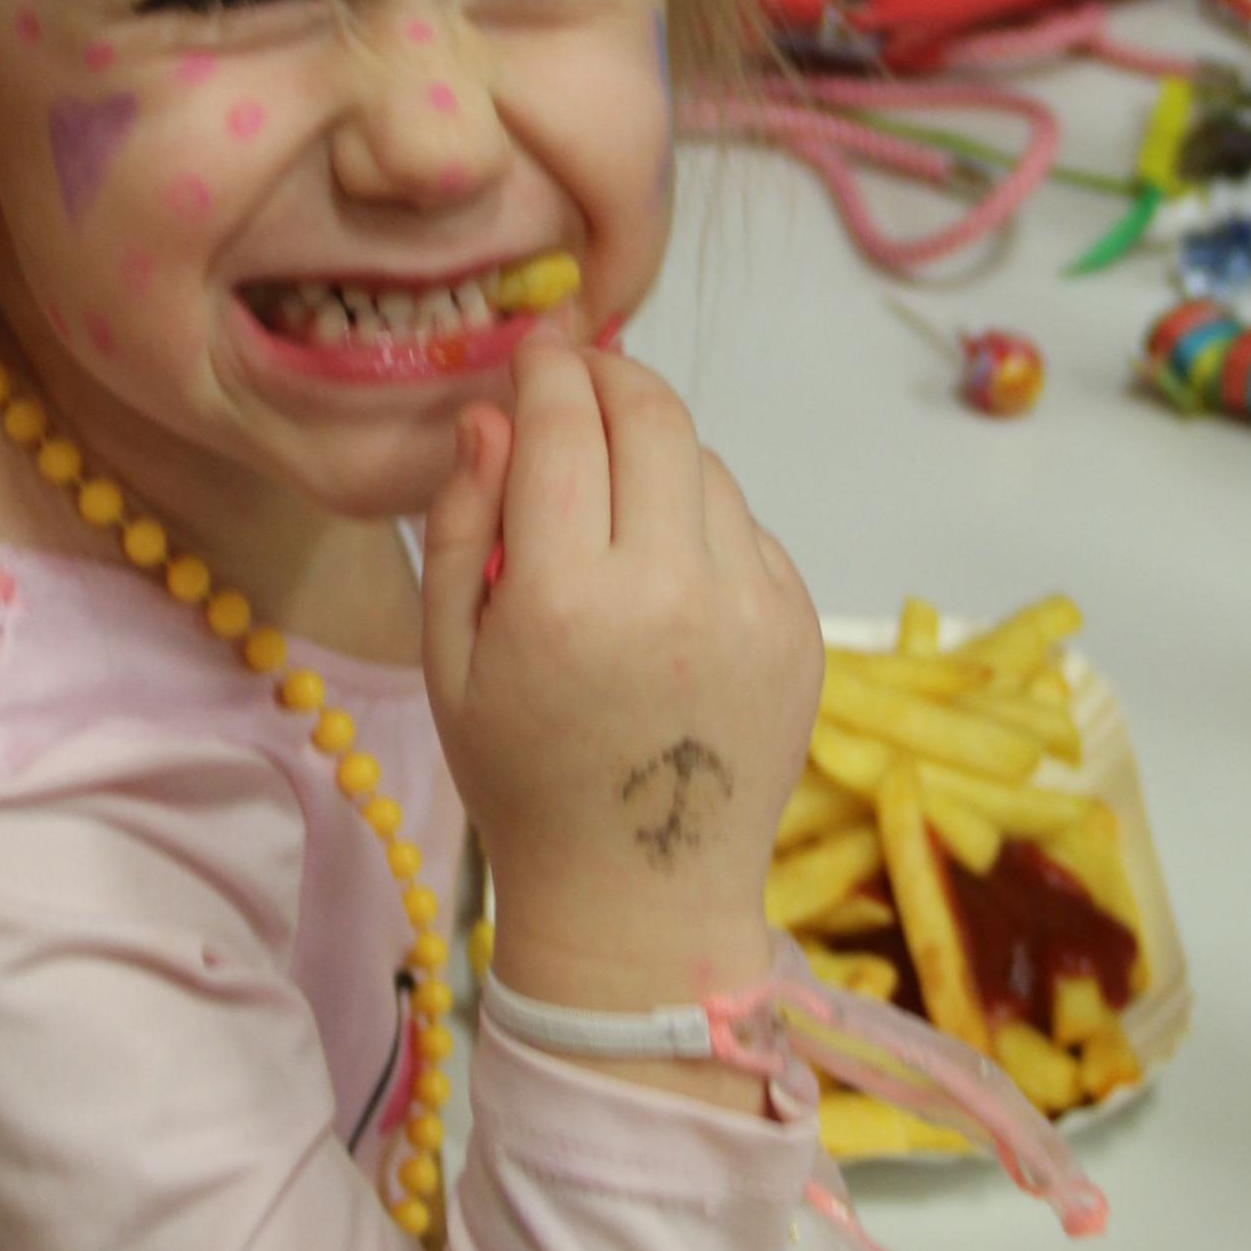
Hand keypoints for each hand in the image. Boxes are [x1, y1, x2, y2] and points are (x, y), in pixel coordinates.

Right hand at [422, 342, 820, 1017]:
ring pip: (706, 465)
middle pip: (653, 418)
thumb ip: (463, 525)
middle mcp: (670, 589)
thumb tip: (493, 415)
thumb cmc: (522, 779)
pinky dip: (702, 519)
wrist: (641, 897)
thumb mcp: (448, 659)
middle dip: (610, 378)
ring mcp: (751, 606)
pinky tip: (664, 568)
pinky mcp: (801, 626)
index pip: (564, 425)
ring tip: (612, 492)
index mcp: (565, 600)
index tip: (533, 352)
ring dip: (656, 450)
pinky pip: (747, 528)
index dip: (546, 370)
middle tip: (579, 377)